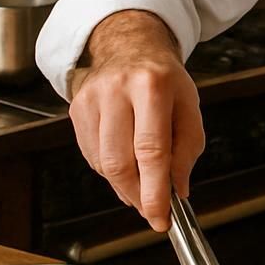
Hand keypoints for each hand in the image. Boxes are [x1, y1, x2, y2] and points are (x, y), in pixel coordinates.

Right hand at [68, 10, 204, 230]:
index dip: (155, 191)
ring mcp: (91, 99)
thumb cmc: (164, 80)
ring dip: (124, 186)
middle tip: (152, 210)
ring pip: (102, 164)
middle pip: (120, 162)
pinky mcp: (76, 109)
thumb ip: (187, 150)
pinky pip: (91, 156)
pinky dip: (110, 171)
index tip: (161, 217)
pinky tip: (125, 163)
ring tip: (142, 186)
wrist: (130, 47)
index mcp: (152, 85)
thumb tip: (177, 190)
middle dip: (137, 196)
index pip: (151, 150)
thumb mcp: (189, 107)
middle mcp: (117, 89)